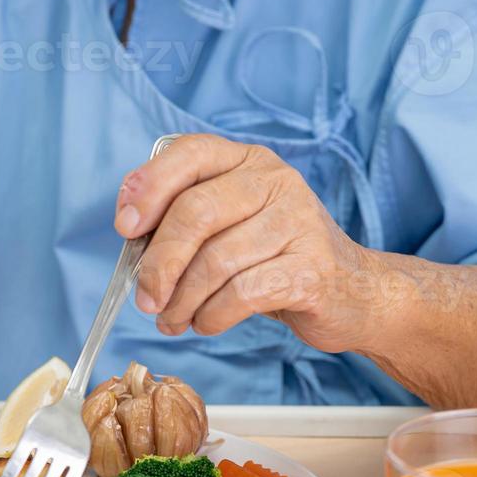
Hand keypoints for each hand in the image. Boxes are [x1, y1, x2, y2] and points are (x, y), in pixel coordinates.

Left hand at [114, 134, 380, 353]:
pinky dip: (211, 316)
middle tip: (146, 298)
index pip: (190, 154)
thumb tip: (129, 227)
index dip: (149, 188)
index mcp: (247, 161)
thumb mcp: (228, 225)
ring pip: (215, 261)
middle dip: (158, 263)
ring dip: (181, 300)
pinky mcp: (311, 268)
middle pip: (196, 213)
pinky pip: (241, 294)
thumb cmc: (272, 257)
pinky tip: (205, 322)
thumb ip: (182, 218)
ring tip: (172, 319)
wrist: (350, 291)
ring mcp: (298, 222)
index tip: (126, 228)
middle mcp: (275, 181)